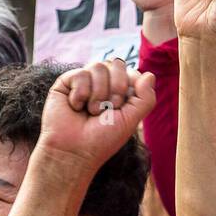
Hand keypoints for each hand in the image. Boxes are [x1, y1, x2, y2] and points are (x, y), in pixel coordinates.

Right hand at [38, 59, 156, 170]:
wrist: (74, 151)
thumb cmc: (102, 140)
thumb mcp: (130, 120)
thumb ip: (146, 98)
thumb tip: (149, 74)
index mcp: (120, 92)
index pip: (131, 72)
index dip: (129, 88)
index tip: (120, 109)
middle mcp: (102, 84)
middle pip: (116, 64)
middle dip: (115, 88)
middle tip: (107, 110)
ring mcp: (85, 82)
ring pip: (98, 65)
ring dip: (98, 94)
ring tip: (91, 112)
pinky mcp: (66, 82)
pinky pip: (80, 73)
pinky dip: (80, 94)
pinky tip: (76, 107)